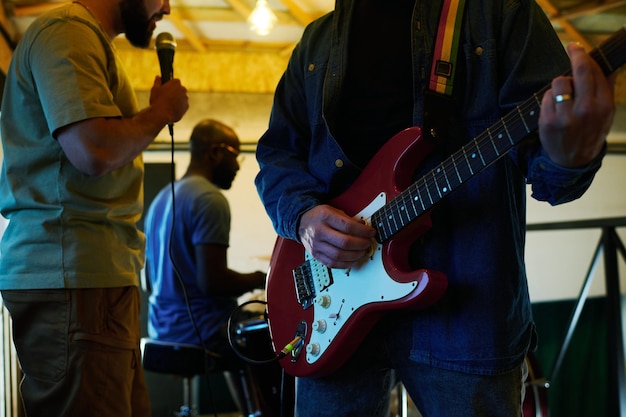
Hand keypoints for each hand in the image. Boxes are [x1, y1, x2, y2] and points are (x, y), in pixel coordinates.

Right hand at [149, 75, 188, 125]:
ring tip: (168, 104)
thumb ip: (158, 81)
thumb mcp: (155, 89)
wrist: (162, 114)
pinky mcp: (186, 107)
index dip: (170, 85)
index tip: (165, 89)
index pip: (175, 81)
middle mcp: (183, 89)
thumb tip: (158, 76)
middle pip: (179, 89)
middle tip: (166, 97)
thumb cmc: (157, 100)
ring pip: (181, 97)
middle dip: (174, 92)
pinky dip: (179, 106)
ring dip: (177, 99)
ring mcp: (186, 98)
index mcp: (176, 83)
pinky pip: (183, 105)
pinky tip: (172, 109)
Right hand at [298, 205, 375, 268]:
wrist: (302, 222)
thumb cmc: (319, 216)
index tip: (371, 233)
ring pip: (339, 255)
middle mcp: (319, 232)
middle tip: (368, 243)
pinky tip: (353, 260)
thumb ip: (349, 219)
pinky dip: (346, 263)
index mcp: (325, 217)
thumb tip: (364, 228)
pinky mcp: (316, 255)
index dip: (363, 231)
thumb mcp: (334, 211)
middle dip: (361, 244)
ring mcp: (316, 245)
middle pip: (345, 242)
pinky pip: (332, 263)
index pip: (348, 226)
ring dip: (355, 255)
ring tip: (362, 252)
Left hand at [539, 42, 615, 166]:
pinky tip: (554, 109)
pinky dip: (548, 99)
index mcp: (604, 107)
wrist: (573, 161)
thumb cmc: (589, 132)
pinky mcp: (548, 122)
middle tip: (572, 47)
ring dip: (559, 84)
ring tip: (563, 96)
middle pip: (580, 71)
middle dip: (575, 54)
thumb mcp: (606, 114)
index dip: (586, 56)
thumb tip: (611, 64)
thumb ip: (607, 88)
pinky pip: (546, 96)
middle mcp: (587, 111)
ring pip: (560, 81)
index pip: (596, 72)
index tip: (578, 47)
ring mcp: (566, 117)